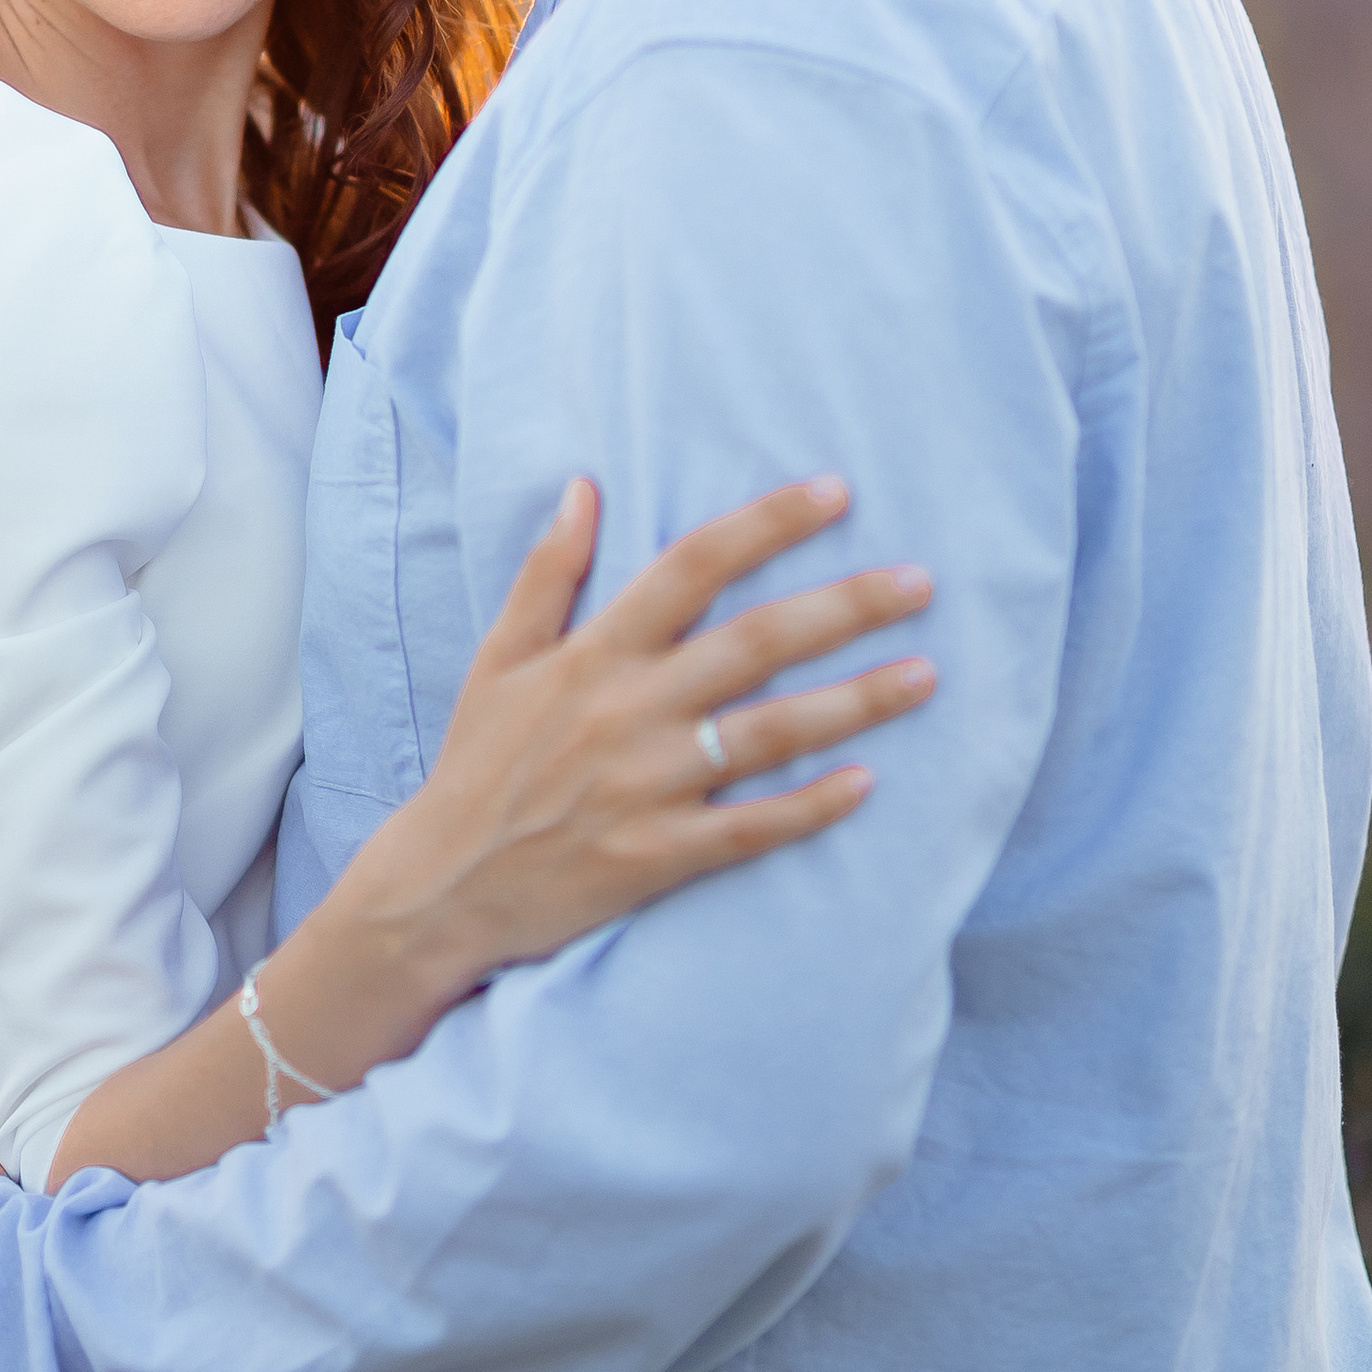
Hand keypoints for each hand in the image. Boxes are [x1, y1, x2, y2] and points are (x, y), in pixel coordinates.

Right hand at [345, 476, 934, 1006]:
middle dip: (845, 607)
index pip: (693, 565)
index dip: (767, 524)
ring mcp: (650, 785)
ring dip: (855, 703)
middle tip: (920, 582)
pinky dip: (811, 807)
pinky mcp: (661, 854)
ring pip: (772, 734)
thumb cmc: (479, 764)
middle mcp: (629, 709)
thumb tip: (586, 486)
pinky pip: (754, 828)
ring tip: (926, 676)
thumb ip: (548, 571)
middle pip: (756, 643)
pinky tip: (867, 784)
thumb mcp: (500, 657)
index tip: (837, 492)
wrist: (445, 885)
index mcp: (594, 652)